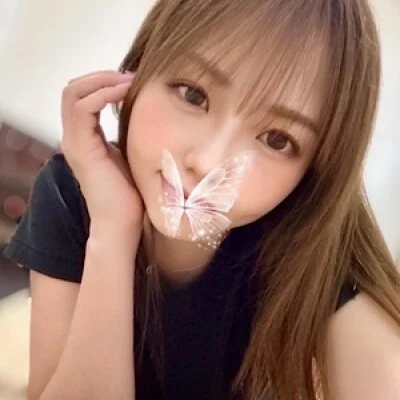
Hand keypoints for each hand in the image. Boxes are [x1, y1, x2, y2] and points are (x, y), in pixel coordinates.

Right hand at [61, 70, 143, 228]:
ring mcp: (75, 142)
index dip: (103, 82)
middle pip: (73, 89)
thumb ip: (124, 135)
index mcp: (84, 138)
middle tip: (129, 76)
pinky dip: (104, 94)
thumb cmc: (129, 192)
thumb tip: (140, 115)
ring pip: (74, 93)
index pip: (81, 97)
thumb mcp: (128, 155)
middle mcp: (74, 137)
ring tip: (129, 81)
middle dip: (101, 76)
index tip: (132, 81)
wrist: (122, 221)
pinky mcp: (82, 148)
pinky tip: (126, 93)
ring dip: (102, 81)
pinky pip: (84, 108)